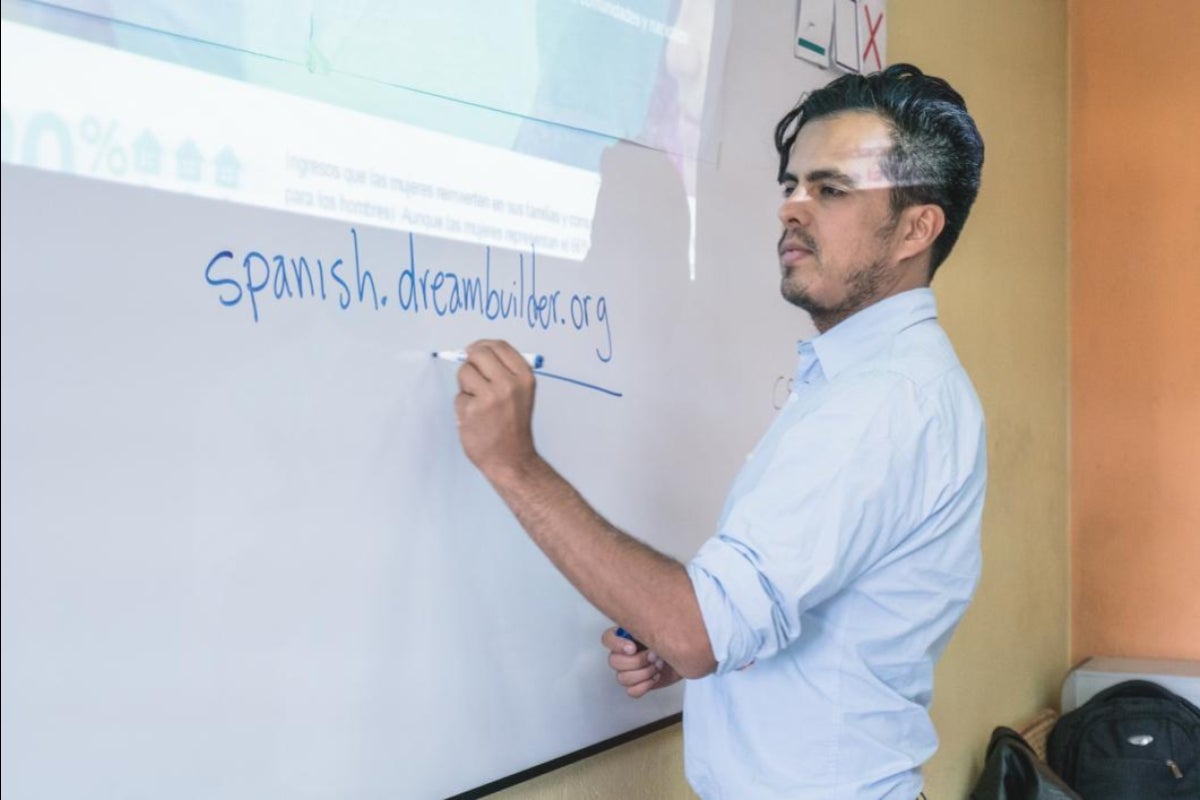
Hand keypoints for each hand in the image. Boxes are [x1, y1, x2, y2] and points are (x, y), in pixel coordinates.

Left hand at [454, 340, 537, 476]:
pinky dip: (463, 407)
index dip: (483, 346)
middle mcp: (509, 383)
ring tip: (478, 404)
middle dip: (471, 362)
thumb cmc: (513, 426)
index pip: (499, 346)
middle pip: (478, 353)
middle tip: (473, 378)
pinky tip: (475, 419)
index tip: (475, 352)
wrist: (511, 459)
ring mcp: (490, 396)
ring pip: (464, 373)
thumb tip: (475, 351)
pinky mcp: (472, 410)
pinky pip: (459, 397)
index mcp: (524, 377)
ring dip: (466, 387)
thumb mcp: (521, 393)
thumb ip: (504, 371)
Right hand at [601, 626, 681, 697]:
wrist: (687, 656)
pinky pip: (632, 691)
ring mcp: (630, 670)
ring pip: (622, 678)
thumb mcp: (661, 627)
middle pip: (614, 662)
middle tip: (653, 656)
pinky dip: (645, 686)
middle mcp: (624, 653)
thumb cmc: (674, 639)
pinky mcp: (638, 684)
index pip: (607, 639)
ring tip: (657, 666)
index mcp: (626, 637)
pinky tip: (654, 677)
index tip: (633, 647)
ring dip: (644, 673)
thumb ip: (648, 623)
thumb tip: (638, 619)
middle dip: (637, 661)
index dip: (617, 645)